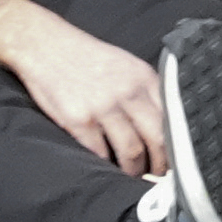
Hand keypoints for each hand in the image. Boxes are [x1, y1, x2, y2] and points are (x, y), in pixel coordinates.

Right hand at [1, 10, 167, 176]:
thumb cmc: (86, 58)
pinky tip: (108, 168)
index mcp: (144, 78)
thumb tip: (164, 126)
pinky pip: (100, 154)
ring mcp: (103, 107)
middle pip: (158, 139)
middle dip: (161, 165)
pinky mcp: (79, 120)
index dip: (177, 144)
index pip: (173, 118)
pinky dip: (106, 166)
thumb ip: (146, 90)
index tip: (177, 159)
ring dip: (135, 171)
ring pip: (132, 152)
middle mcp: (128, 92)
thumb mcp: (125, 65)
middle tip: (159, 176)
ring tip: (134, 176)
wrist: (44, 45)